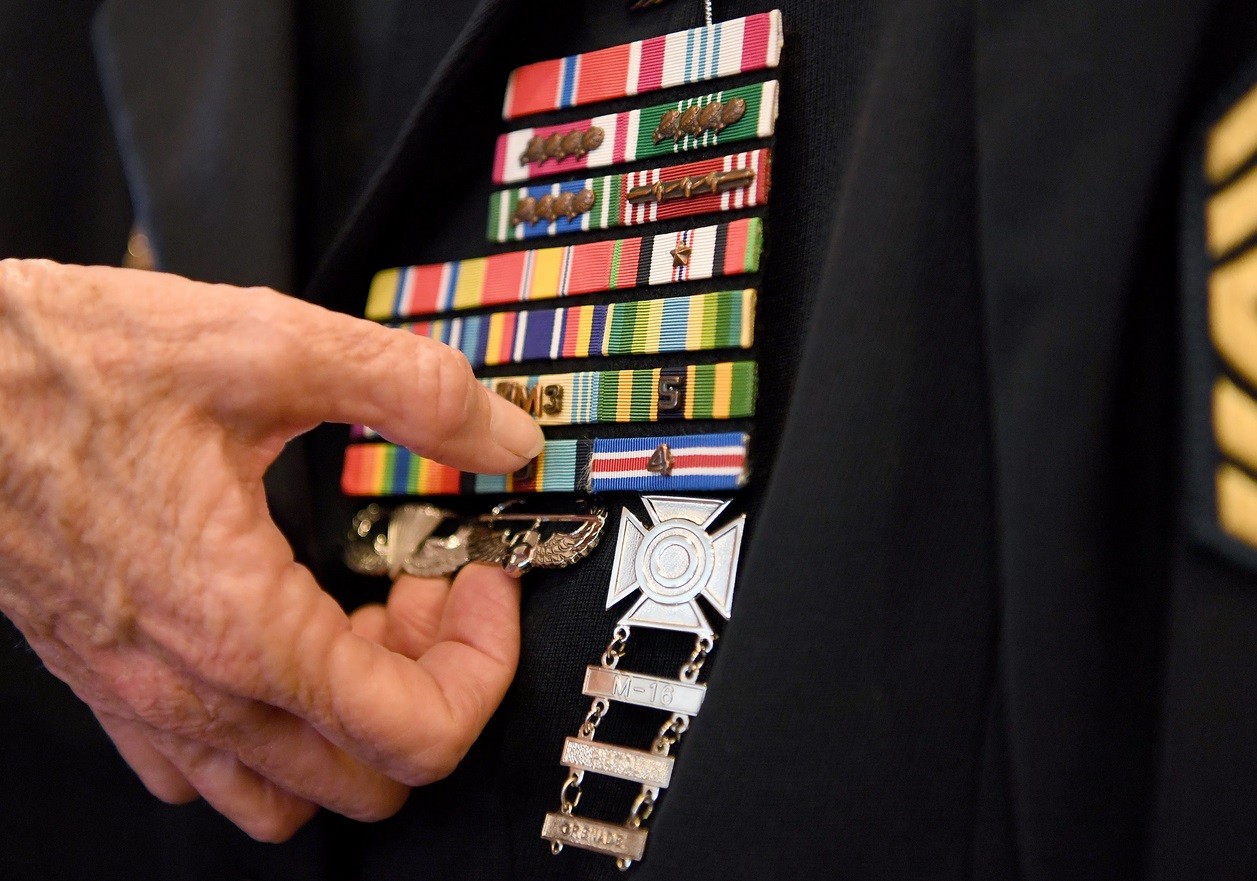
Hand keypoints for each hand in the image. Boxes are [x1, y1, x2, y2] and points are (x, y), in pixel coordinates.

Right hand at [0, 259, 542, 840]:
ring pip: (292, 793)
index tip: (481, 580)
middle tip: (424, 585)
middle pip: (371, 777)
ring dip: (355, 719)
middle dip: (430, 682)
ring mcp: (145, 700)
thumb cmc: (71, 366)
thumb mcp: (271, 348)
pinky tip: (287, 634)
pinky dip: (277, 730)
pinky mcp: (111, 684)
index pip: (420, 734)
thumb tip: (504, 438)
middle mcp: (193, 690)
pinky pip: (212, 770)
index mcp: (244, 627)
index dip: (485, 660)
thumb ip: (412, 394)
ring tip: (361, 618)